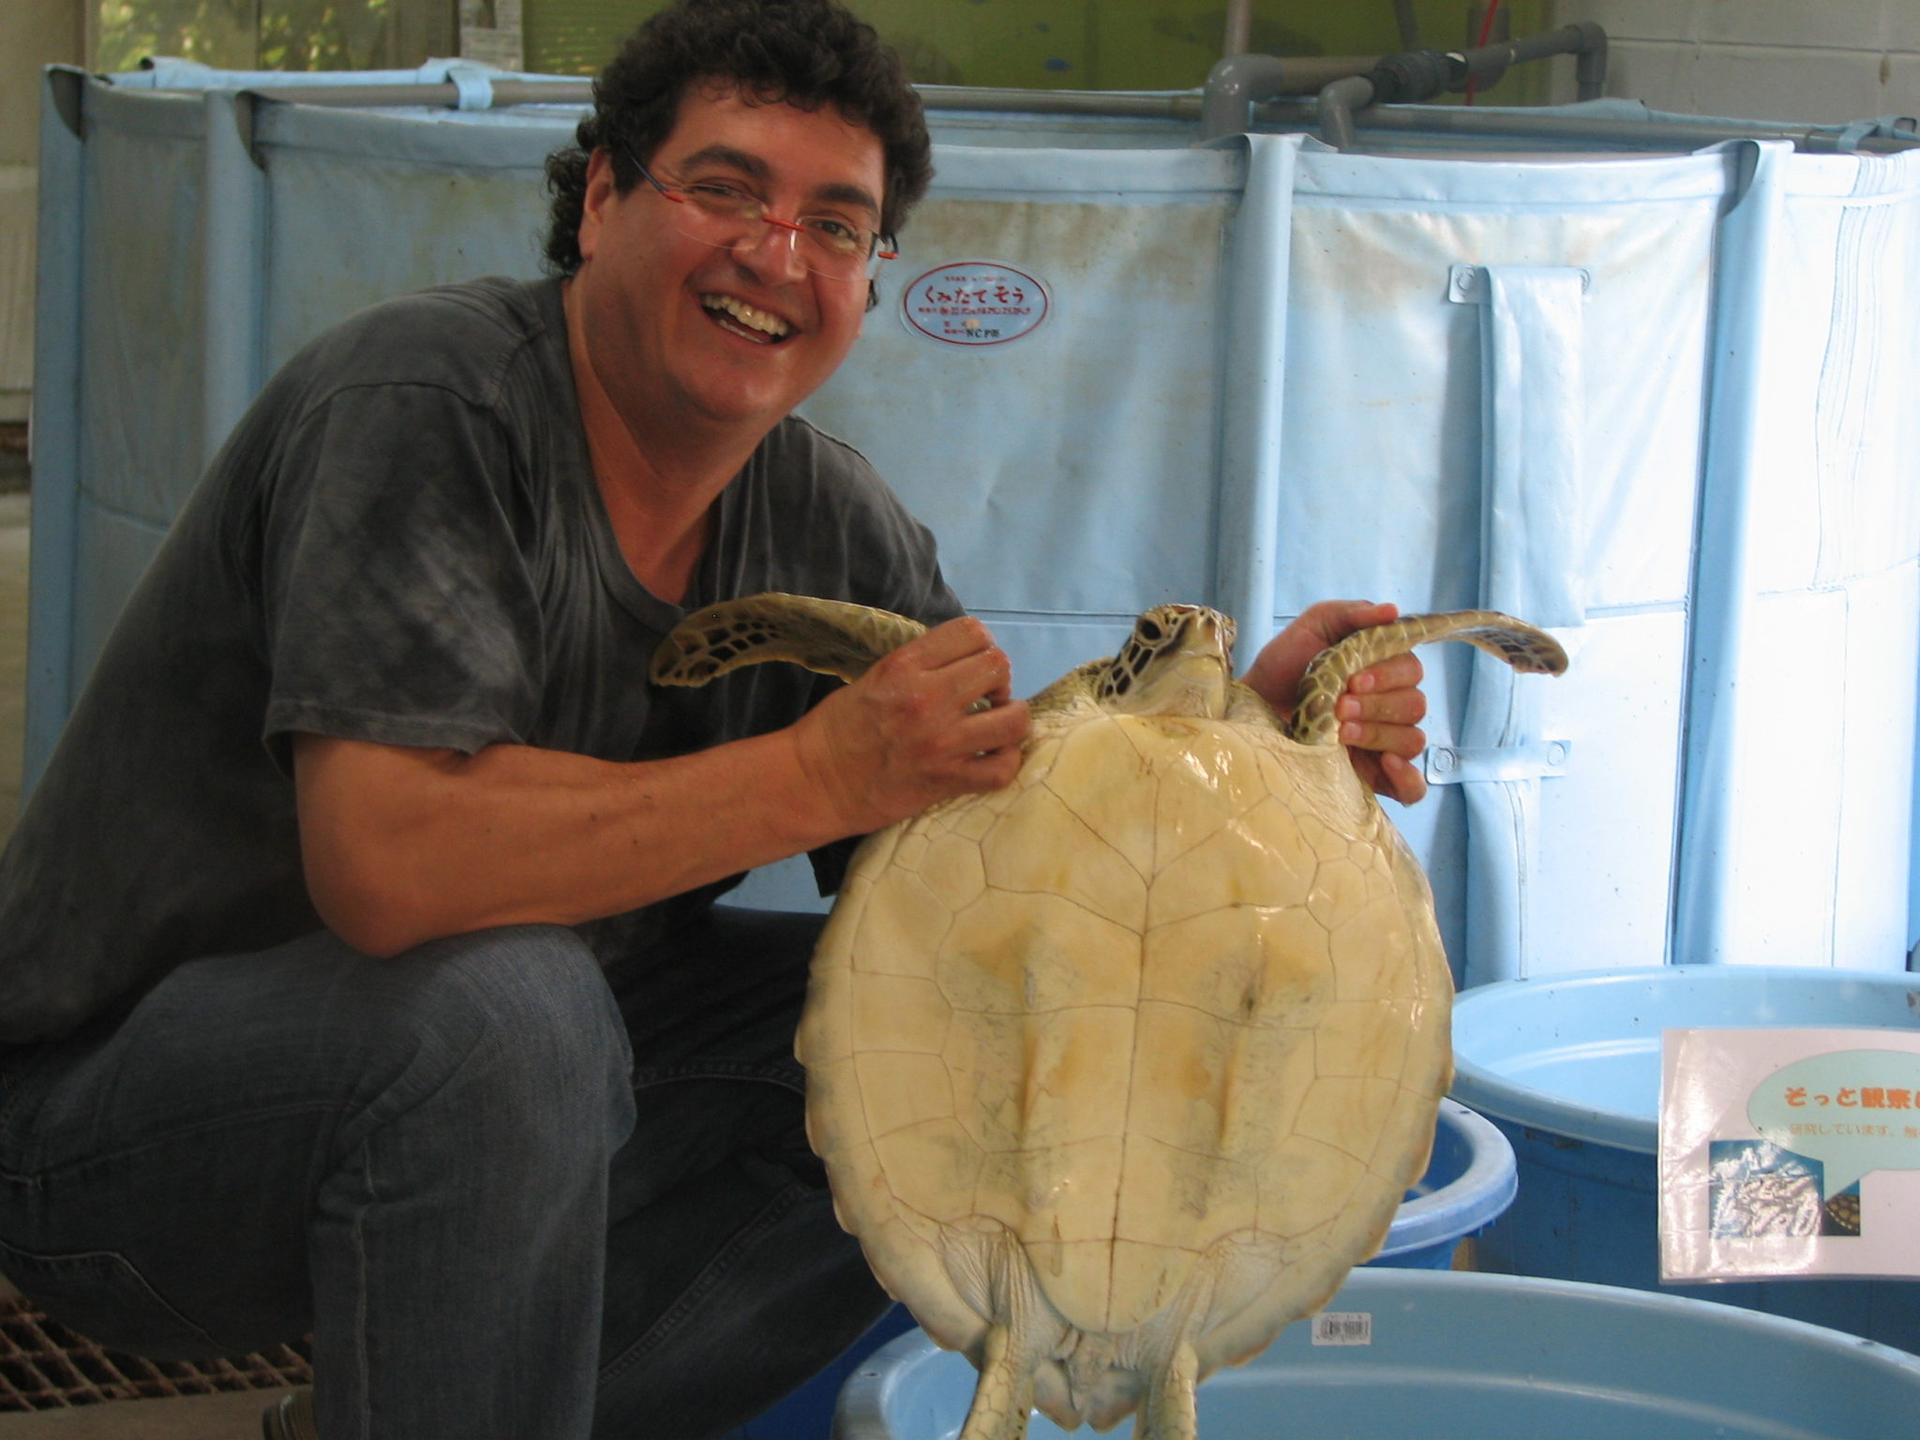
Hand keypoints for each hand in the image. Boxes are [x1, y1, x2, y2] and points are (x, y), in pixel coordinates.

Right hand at [793, 616, 1030, 834]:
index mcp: (905, 666)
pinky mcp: (946, 780)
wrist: (815, 782)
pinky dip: (1006, 761)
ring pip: (1014, 718)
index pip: (971, 632)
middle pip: (998, 667)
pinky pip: (1003, 768)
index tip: (973, 665)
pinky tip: (993, 757)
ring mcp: (941, 741)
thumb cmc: (838, 728)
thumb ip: (919, 665)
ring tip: (996, 725)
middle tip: (985, 696)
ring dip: (1011, 718)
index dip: (981, 646)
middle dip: (999, 679)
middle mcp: (927, 699)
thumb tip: (963, 661)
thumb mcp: (874, 677)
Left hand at [1241, 599, 1429, 805]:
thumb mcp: (1313, 627)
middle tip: (1339, 707)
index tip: (1352, 679)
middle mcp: (1391, 706)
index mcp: (1384, 671)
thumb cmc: (1284, 666)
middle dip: (1377, 705)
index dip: (1388, 675)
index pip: (1412, 671)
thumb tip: (1392, 611)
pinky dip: (1408, 778)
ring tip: (1340, 732)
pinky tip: (1386, 765)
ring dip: (1379, 734)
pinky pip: (1412, 787)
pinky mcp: (1374, 777)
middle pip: (1415, 706)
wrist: (1252, 707)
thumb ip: (1352, 615)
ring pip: (1412, 739)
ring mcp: (1385, 743)